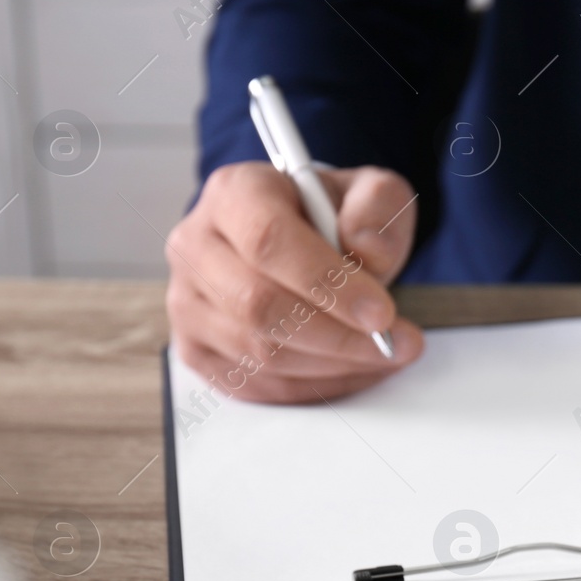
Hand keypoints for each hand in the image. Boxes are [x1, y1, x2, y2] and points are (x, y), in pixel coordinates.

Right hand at [166, 161, 423, 402]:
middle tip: (394, 343)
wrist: (304, 240)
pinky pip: (255, 384)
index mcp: (235, 193)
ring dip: (332, 365)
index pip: (268, 241)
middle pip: (258, 306)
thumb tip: (367, 252)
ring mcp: (186, 301)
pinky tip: (352, 369)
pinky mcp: (195, 348)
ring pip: (257, 353)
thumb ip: (378, 208)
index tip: (381, 313)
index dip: (327, 284)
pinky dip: (314, 387)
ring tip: (385, 355)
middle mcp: (196, 245)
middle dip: (338, 336)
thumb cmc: (334, 216)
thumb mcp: (372, 194)